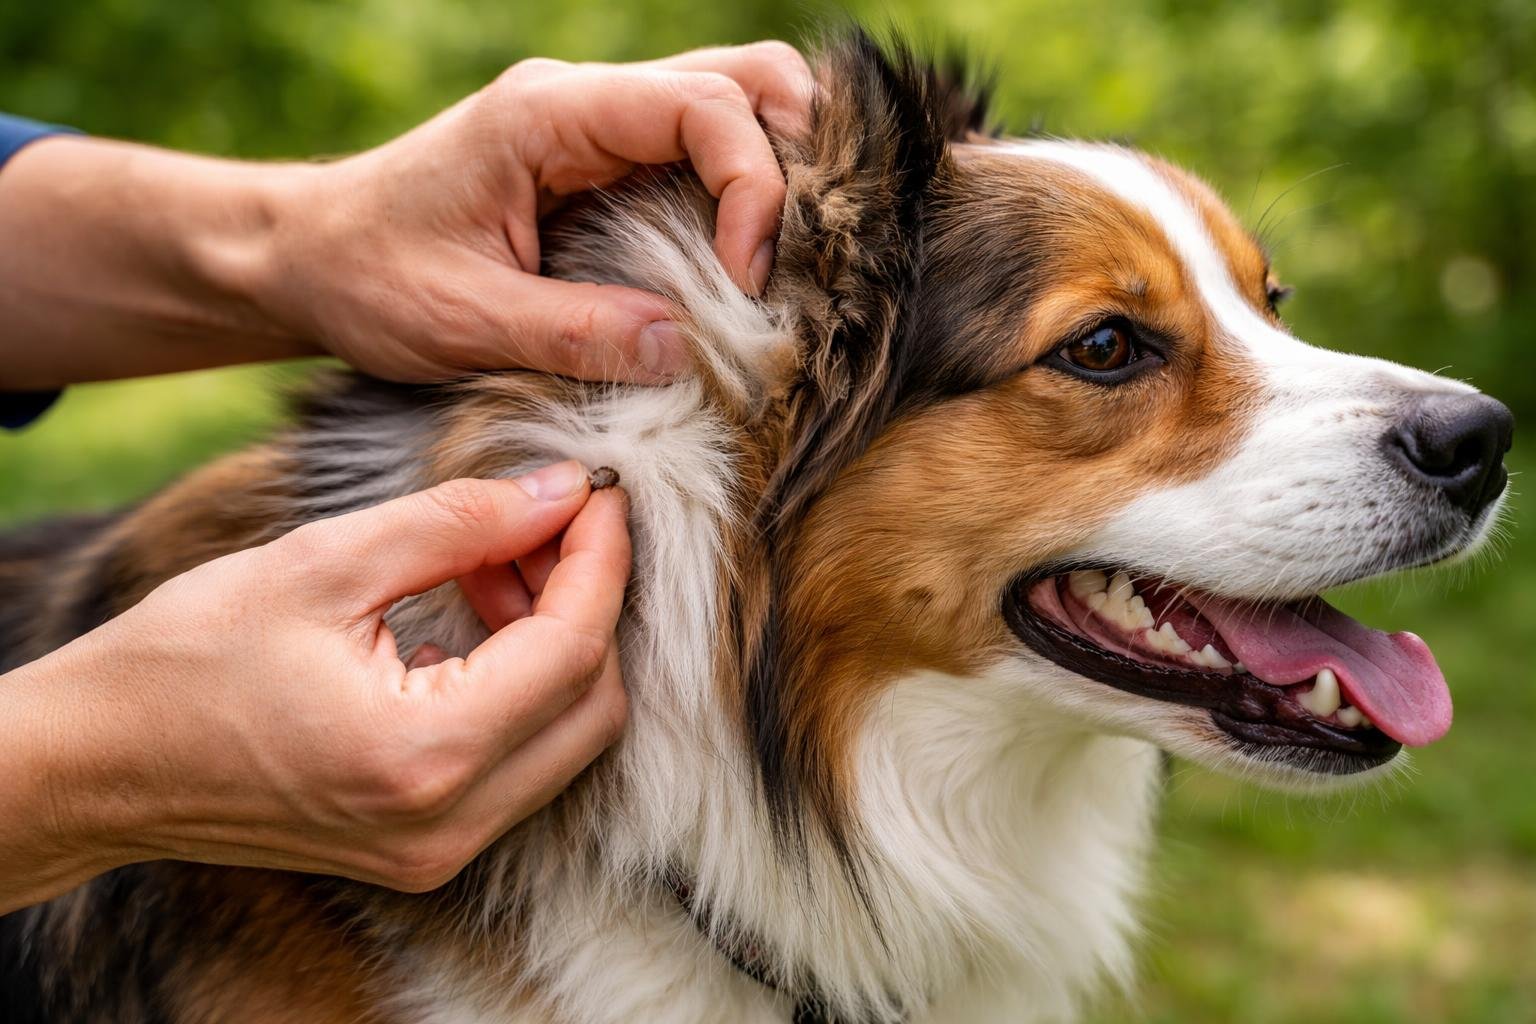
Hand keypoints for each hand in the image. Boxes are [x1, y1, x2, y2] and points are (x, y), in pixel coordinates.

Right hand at [0, 462, 629, 910]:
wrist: (94, 764)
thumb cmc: (184, 657)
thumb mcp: (323, 562)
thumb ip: (458, 522)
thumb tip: (564, 490)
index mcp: (425, 752)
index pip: (574, 648)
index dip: (600, 559)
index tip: (599, 492)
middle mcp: (448, 824)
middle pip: (593, 703)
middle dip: (588, 601)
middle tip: (546, 522)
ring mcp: (438, 850)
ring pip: (567, 738)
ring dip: (556, 642)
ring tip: (496, 559)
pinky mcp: (423, 849)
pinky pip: (519, 764)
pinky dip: (521, 686)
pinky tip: (473, 614)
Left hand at [259, 42, 813, 382]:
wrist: (308, 257)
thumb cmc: (368, 278)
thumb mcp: (463, 321)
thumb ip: (574, 333)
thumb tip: (686, 350)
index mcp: (549, 113)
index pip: (700, 106)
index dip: (752, 187)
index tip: (747, 282)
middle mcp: (585, 101)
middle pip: (744, 77)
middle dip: (796, 159)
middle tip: (799, 258)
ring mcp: (600, 128)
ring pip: (734, 105)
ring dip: (776, 175)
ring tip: (782, 265)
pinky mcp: (604, 166)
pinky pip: (700, 156)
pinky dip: (743, 199)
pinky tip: (742, 267)